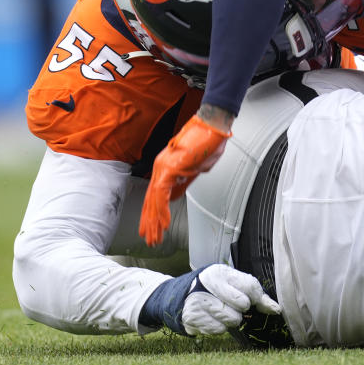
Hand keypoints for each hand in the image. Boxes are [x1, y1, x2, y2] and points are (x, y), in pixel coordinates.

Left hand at [139, 113, 231, 246]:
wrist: (213, 125)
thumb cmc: (208, 142)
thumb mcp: (195, 168)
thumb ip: (183, 182)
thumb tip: (173, 197)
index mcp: (165, 166)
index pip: (154, 194)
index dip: (152, 212)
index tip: (152, 227)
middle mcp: (160, 167)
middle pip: (150, 199)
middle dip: (150, 222)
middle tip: (150, 239)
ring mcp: (163, 167)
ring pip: (153, 199)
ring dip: (155, 221)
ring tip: (155, 237)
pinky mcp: (170, 168)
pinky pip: (162, 194)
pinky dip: (162, 210)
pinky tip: (164, 223)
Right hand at [182, 265, 280, 335]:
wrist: (181, 296)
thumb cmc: (213, 289)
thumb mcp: (230, 282)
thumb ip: (253, 292)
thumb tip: (276, 309)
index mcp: (220, 272)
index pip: (250, 286)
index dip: (255, 297)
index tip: (252, 300)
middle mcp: (208, 285)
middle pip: (242, 304)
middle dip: (242, 308)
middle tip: (233, 305)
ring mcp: (199, 302)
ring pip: (232, 319)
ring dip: (231, 319)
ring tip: (223, 311)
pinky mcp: (192, 318)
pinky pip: (218, 330)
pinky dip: (219, 327)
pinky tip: (212, 318)